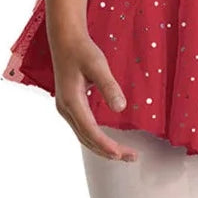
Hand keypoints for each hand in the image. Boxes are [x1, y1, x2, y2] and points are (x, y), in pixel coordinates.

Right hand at [49, 30, 138, 162]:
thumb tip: (121, 108)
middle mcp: (65, 109)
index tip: (121, 154)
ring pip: (84, 137)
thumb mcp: (98, 65)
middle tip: (131, 157)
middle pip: (87, 139)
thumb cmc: (82, 50)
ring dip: (102, 147)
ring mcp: (65, 108)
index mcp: (71, 102)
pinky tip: (107, 140)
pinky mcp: (69, 105)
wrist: (65, 40)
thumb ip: (109, 86)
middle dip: (108, 152)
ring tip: (123, 154)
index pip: (90, 131)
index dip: (106, 145)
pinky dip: (95, 138)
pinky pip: (82, 129)